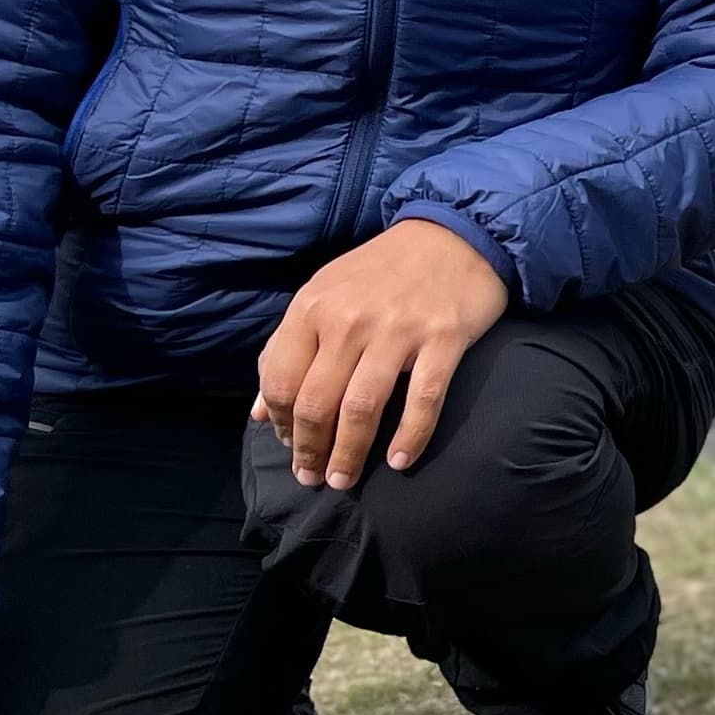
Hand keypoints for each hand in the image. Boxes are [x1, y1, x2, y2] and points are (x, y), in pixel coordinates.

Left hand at [255, 217, 508, 489]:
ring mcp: (398, 330)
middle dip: (311, 450)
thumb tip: (259, 415)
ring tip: (344, 480)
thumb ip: (288, 350)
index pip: (280, 380)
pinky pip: (422, 400)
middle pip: (316, 403)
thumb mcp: (324, 296)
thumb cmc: (383, 272)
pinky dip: (410, 437)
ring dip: (349, 454)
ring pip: (362, 408)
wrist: (456, 234)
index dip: (281, 424)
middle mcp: (349, 320)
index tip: (292, 448)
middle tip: (314, 479)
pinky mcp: (444, 339)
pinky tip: (399, 461)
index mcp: (312, 308)